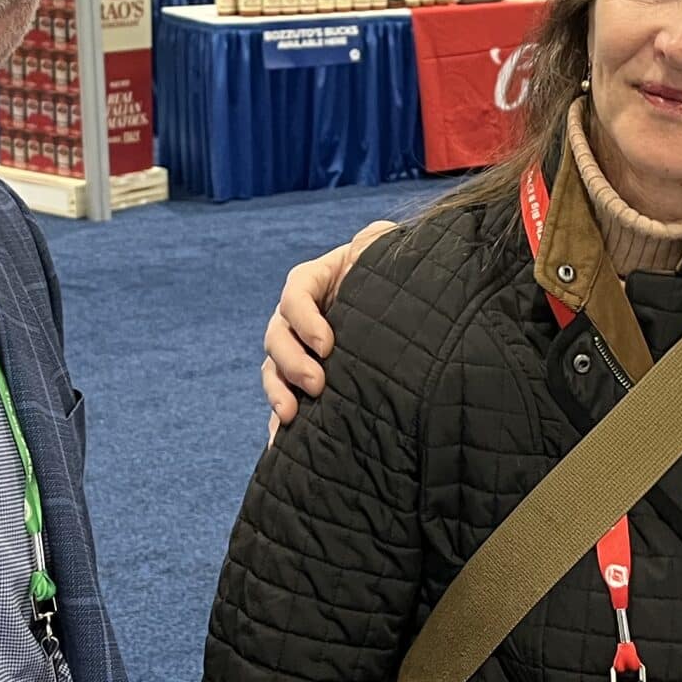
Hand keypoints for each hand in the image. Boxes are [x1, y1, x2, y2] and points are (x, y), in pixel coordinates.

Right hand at [259, 220, 396, 431]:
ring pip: (273, 370)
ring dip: (278, 393)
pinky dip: (278, 423)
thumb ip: (378, 241)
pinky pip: (283, 401)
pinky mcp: (303, 382)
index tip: (328, 344)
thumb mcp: (386, 251)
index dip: (305, 318)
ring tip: (291, 416)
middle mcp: (298, 317)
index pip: (295, 293)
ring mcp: (298, 351)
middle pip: (278, 335)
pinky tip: (280, 445)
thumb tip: (375, 236)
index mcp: (314, 280)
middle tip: (317, 384)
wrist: (407, 312)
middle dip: (292, 362)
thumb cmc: (395, 276)